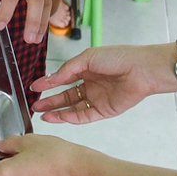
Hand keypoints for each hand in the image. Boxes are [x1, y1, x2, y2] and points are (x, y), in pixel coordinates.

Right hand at [28, 44, 176, 121]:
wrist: (142, 69)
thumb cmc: (118, 58)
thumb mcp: (88, 58)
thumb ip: (68, 70)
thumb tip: (51, 79)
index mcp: (86, 69)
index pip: (63, 79)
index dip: (49, 83)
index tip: (34, 87)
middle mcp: (90, 85)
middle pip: (65, 96)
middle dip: (50, 101)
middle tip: (35, 105)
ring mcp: (97, 99)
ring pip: (73, 108)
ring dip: (58, 112)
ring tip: (43, 114)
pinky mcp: (104, 111)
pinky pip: (85, 116)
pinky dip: (72, 117)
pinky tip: (60, 117)